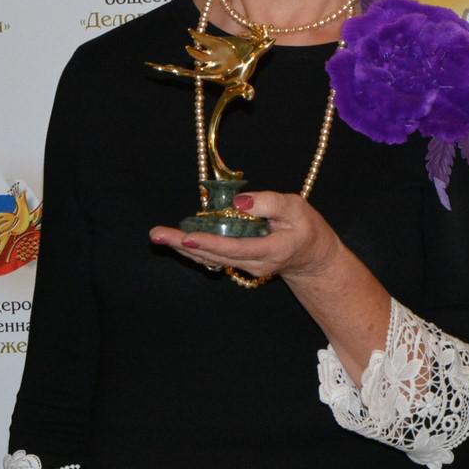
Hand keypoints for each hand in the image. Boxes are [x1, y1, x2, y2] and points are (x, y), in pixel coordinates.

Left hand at [149, 190, 342, 282]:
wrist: (311, 257)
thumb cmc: (305, 228)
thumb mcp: (297, 208)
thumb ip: (269, 204)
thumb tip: (239, 202)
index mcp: (270, 251)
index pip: (235, 248)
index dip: (211, 243)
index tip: (188, 237)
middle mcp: (253, 264)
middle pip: (214, 256)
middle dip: (184, 245)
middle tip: (157, 235)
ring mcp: (244, 266)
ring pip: (210, 259)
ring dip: (182, 248)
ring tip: (158, 236)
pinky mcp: (237, 262)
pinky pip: (212, 257)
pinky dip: (192, 248)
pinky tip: (174, 240)